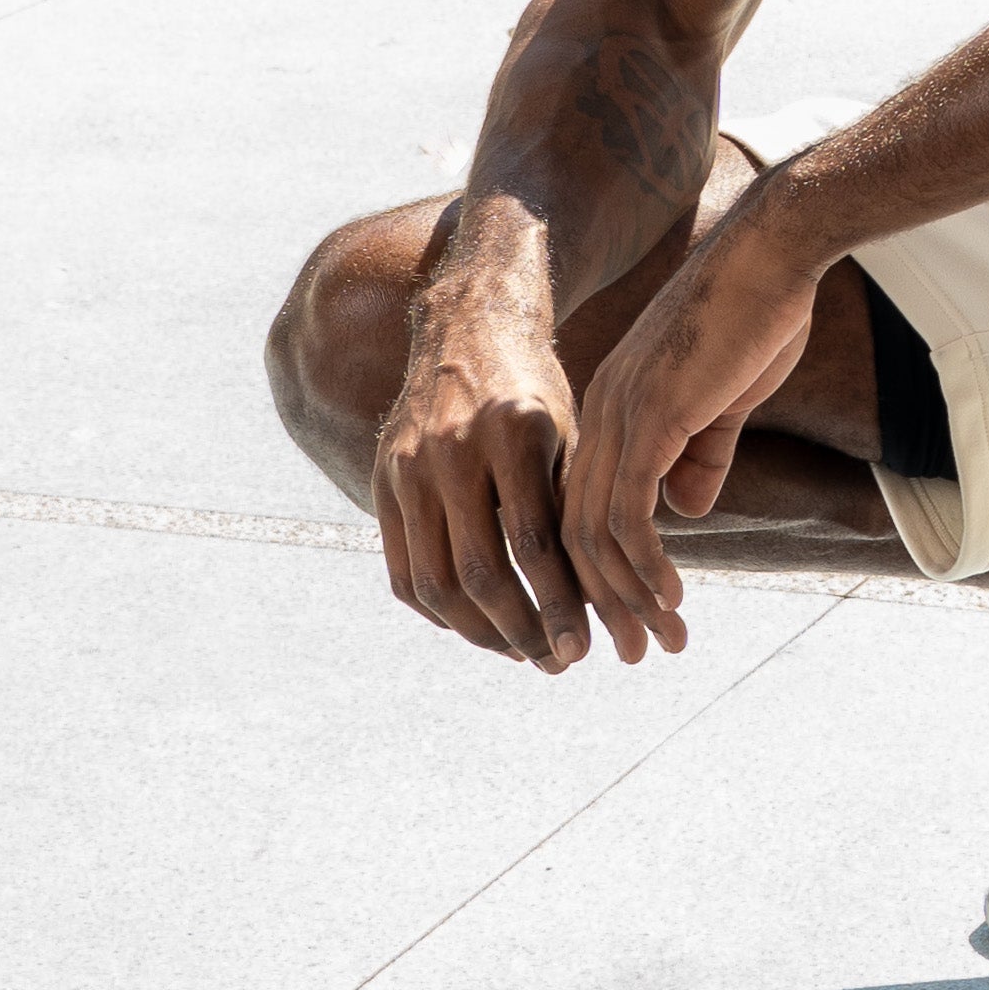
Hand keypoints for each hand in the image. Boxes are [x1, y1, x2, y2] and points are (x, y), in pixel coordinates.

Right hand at [373, 310, 617, 670]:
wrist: (466, 326)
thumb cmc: (536, 388)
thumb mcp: (569, 430)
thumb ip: (574, 503)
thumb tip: (605, 598)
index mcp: (514, 430)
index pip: (534, 543)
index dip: (558, 603)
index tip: (583, 648)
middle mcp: (453, 448)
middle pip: (480, 572)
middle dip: (523, 630)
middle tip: (559, 663)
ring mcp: (408, 466)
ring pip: (435, 582)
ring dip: (481, 633)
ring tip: (524, 653)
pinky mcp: (382, 482)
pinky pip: (403, 572)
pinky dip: (441, 613)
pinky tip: (479, 628)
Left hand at [565, 195, 821, 655]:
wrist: (773, 253)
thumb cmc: (758, 313)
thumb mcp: (725, 398)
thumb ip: (701, 453)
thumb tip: (684, 511)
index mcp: (611, 406)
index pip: (581, 505)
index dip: (599, 568)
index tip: (627, 617)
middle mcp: (600, 415)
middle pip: (573, 533)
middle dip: (601, 602)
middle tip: (632, 652)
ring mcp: (620, 416)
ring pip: (595, 536)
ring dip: (627, 598)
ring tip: (660, 641)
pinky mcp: (650, 419)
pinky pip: (628, 514)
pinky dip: (645, 566)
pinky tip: (671, 598)